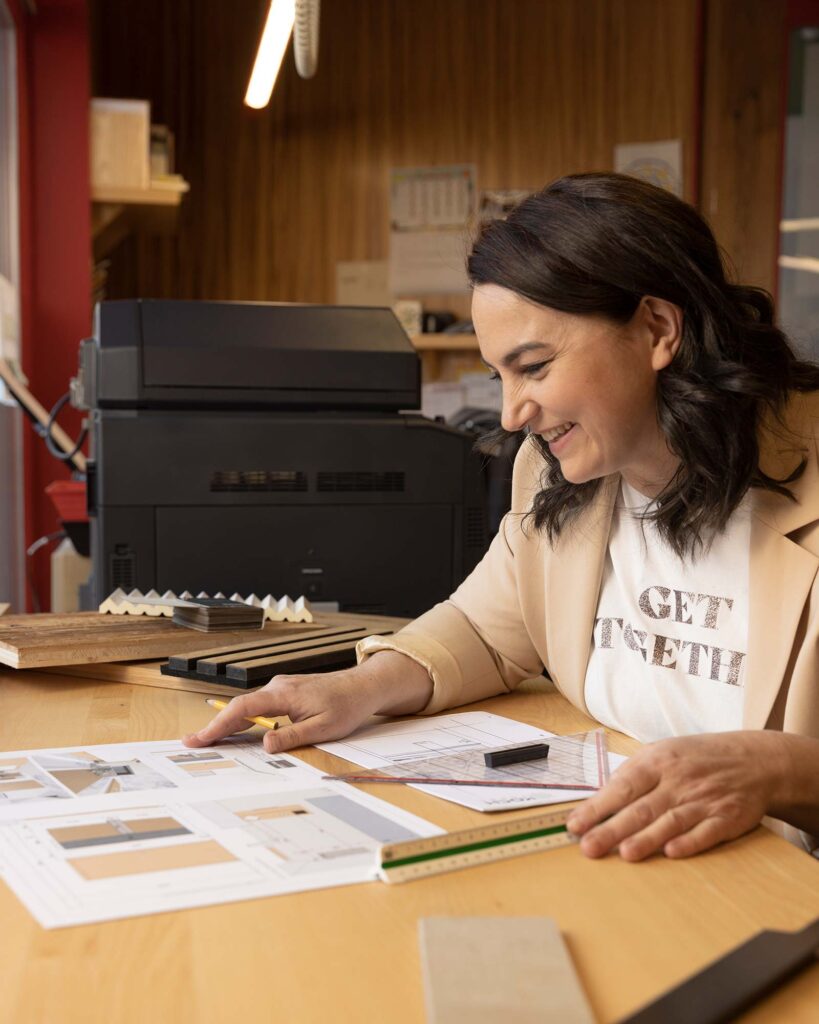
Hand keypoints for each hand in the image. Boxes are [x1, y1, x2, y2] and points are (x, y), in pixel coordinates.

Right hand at [181, 650, 432, 753]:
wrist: (363, 687)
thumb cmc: (347, 706)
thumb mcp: (324, 727)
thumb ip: (293, 735)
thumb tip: (266, 744)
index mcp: (284, 694)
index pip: (243, 710)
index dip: (219, 725)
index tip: (200, 738)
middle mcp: (278, 687)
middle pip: (240, 708)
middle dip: (215, 727)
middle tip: (191, 743)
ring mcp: (281, 688)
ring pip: (248, 707)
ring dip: (228, 724)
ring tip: (207, 741)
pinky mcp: (286, 693)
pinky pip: (259, 706)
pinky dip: (244, 720)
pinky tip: (236, 732)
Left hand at [565, 731, 787, 860]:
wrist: (754, 760)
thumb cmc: (697, 759)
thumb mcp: (663, 753)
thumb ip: (634, 774)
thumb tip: (599, 800)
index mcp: (658, 762)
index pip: (622, 786)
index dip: (597, 806)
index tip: (575, 825)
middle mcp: (678, 781)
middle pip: (641, 808)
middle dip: (613, 829)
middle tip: (588, 847)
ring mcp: (703, 800)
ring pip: (670, 821)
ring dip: (647, 838)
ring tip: (624, 854)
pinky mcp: (726, 818)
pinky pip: (706, 832)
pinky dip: (690, 842)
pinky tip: (673, 853)